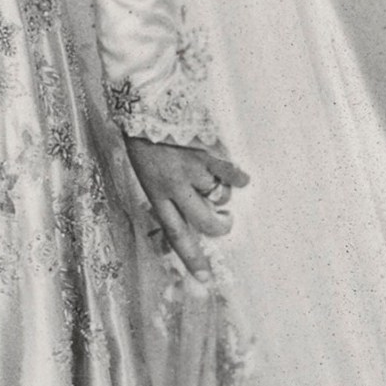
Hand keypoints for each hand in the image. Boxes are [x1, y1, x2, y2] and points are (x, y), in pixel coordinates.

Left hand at [124, 136, 247, 281]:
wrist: (146, 105)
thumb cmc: (146, 141)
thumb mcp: (148, 175)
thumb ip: (168, 197)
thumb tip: (195, 219)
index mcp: (157, 195)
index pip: (176, 235)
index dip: (192, 259)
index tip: (205, 281)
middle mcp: (174, 187)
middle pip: (206, 222)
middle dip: (221, 227)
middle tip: (225, 222)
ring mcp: (192, 170)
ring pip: (221, 196)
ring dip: (222, 190)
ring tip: (210, 173)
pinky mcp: (208, 152)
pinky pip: (232, 173)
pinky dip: (238, 176)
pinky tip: (239, 175)